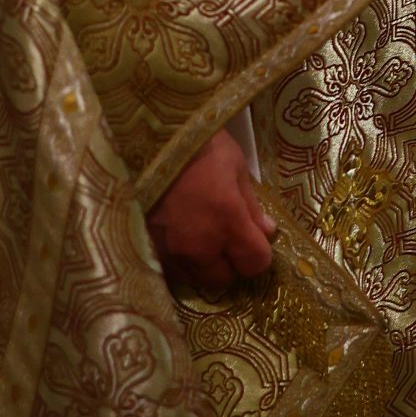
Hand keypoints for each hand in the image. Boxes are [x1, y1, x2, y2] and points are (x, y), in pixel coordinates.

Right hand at [146, 130, 275, 291]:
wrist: (148, 139)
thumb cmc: (199, 145)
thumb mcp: (235, 165)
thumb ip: (251, 204)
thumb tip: (266, 230)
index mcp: (228, 223)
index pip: (255, 263)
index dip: (259, 252)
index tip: (255, 237)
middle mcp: (201, 246)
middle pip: (225, 278)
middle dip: (231, 261)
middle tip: (227, 236)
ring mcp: (172, 251)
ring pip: (196, 277)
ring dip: (204, 263)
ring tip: (201, 236)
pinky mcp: (149, 248)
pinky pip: (172, 269)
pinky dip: (181, 260)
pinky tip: (180, 236)